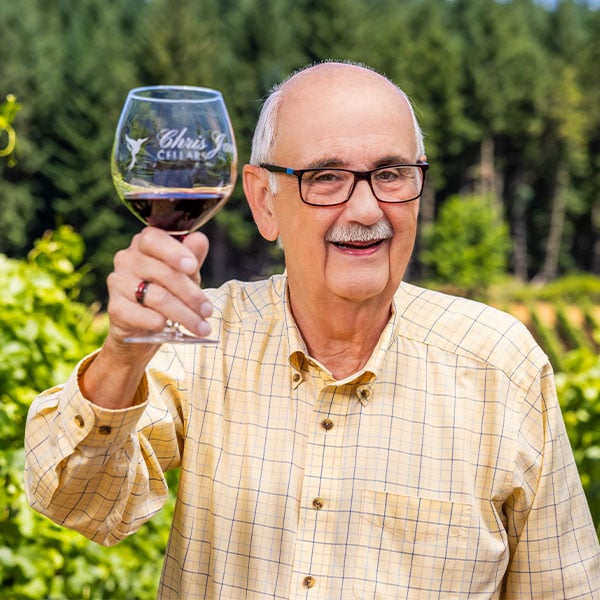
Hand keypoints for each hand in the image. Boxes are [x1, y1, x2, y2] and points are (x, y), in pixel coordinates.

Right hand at [106, 227, 212, 345]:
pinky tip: (169, 328)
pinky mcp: (115, 307)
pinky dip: (159, 322)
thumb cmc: (169, 290)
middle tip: (208, 311)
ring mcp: (118, 282)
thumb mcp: (186, 273)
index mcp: (144, 243)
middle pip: (163, 273)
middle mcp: (126, 258)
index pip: (154, 240)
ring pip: (157, 297)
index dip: (174, 252)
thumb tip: (200, 240)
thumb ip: (193, 256)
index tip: (192, 267)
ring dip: (184, 314)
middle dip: (191, 295)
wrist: (144, 325)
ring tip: (202, 327)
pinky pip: (141, 315)